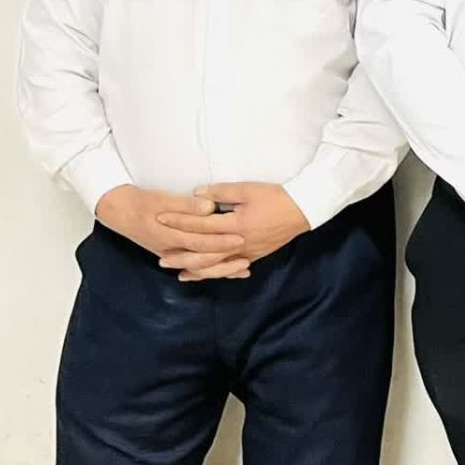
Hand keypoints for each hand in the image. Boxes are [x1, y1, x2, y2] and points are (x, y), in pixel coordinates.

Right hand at [96, 186, 239, 277]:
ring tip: (244, 267)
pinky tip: (231, 272)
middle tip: (247, 257)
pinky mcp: (175, 255)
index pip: (198, 242)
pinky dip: (213, 270)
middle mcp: (170, 250)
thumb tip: (209, 207)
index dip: (220, 241)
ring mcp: (172, 255)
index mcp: (169, 235)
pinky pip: (196, 267)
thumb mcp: (163, 199)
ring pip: (199, 268)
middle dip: (225, 260)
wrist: (121, 212)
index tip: (240, 238)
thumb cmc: (144, 202)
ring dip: (221, 270)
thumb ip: (187, 205)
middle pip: (201, 260)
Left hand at [156, 183, 309, 279]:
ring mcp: (247, 252)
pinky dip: (215, 273)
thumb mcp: (248, 189)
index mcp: (236, 225)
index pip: (201, 225)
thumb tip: (197, 194)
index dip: (179, 221)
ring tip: (177, 271)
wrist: (304, 210)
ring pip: (216, 266)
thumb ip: (221, 191)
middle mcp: (239, 243)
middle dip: (181, 254)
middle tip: (161, 258)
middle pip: (204, 252)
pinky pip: (230, 268)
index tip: (161, 219)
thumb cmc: (276, 197)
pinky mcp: (255, 256)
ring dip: (195, 269)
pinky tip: (204, 274)